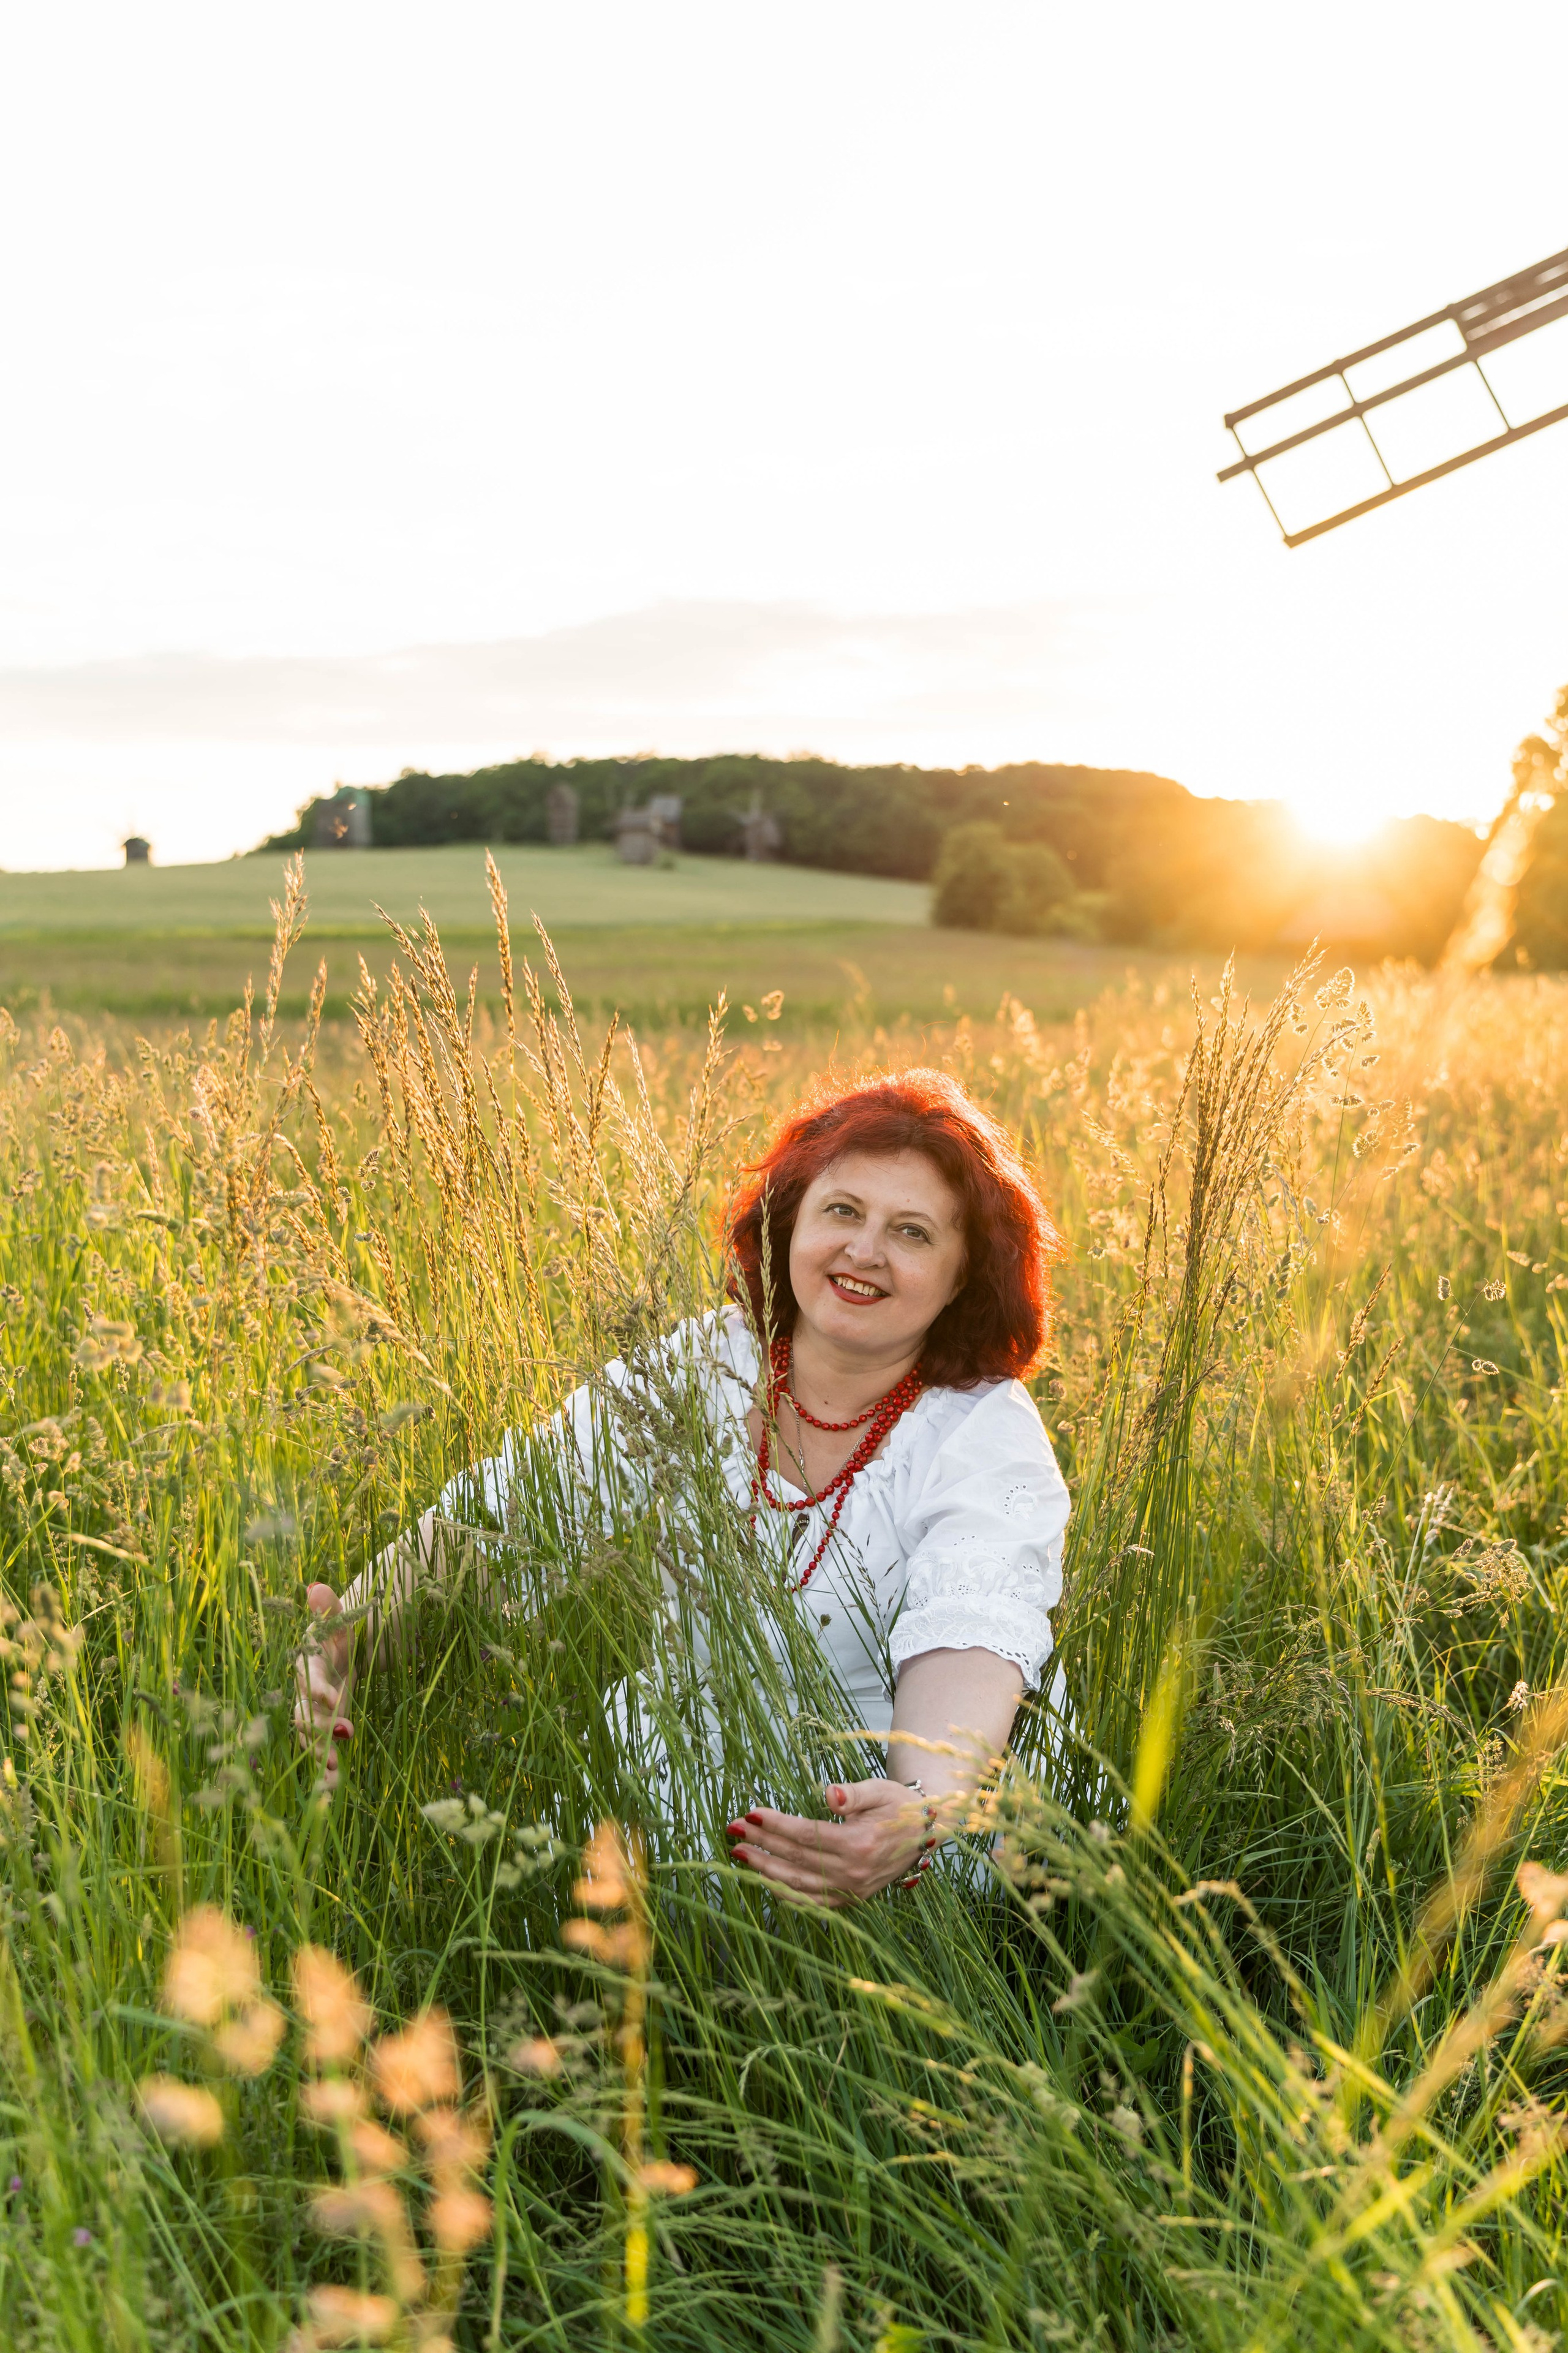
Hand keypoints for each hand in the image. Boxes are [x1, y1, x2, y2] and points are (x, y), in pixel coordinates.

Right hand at [293, 1583, 355, 1790]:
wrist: (338, 1658)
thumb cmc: (336, 1639)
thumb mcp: (338, 1624)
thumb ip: (329, 1609)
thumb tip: (316, 1586)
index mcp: (306, 1668)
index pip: (307, 1681)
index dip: (318, 1690)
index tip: (335, 1698)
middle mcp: (303, 1695)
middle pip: (301, 1716)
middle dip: (316, 1729)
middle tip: (338, 1741)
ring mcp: (310, 1715)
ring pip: (306, 1739)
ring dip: (317, 1754)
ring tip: (332, 1771)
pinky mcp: (320, 1730)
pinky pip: (316, 1751)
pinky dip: (322, 1767)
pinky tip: (334, 1782)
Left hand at [726, 1777, 937, 1906]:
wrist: (925, 1833)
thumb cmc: (899, 1806)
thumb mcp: (880, 1790)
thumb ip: (853, 1794)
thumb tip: (828, 1794)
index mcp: (861, 1844)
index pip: (807, 1835)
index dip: (776, 1825)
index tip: (750, 1813)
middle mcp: (854, 1873)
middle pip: (797, 1860)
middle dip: (762, 1845)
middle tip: (733, 1831)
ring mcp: (852, 1890)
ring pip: (800, 1886)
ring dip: (766, 1870)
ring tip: (740, 1855)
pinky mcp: (852, 1899)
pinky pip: (812, 1901)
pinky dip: (786, 1893)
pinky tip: (765, 1880)